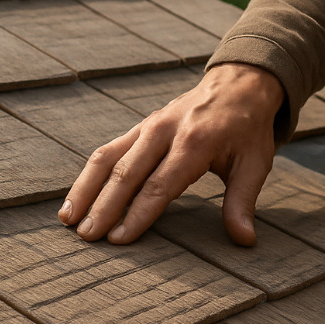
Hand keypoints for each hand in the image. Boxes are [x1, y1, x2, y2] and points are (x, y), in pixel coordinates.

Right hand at [58, 63, 284, 244]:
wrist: (239, 83)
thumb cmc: (248, 129)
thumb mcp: (255, 164)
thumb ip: (242, 202)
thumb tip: (244, 240)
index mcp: (195, 142)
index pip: (160, 184)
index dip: (138, 213)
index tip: (120, 239)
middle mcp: (165, 131)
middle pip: (127, 173)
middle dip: (104, 207)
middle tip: (87, 237)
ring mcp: (148, 126)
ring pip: (107, 158)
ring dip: (86, 189)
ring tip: (68, 220)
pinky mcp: (139, 127)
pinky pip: (108, 150)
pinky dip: (89, 174)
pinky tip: (76, 198)